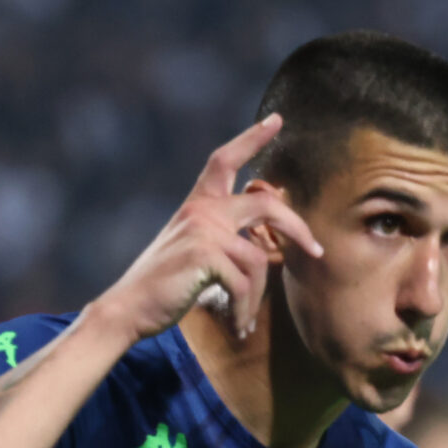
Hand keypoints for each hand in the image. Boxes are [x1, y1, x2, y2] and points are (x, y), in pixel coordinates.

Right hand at [91, 113, 323, 344]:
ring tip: (246, 320)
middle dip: (298, 227)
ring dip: (256, 297)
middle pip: (267, 204)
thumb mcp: (193, 250)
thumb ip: (222, 236)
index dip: (252, 138)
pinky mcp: (205, 255)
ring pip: (259, 258)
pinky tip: (237, 326)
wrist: (130, 307)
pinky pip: (245, 283)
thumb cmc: (164, 285)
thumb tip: (266, 243)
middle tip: (317, 250)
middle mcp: (201, 210)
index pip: (225, 160)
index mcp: (198, 204)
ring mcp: (203, 230)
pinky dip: (244, 309)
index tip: (276, 120)